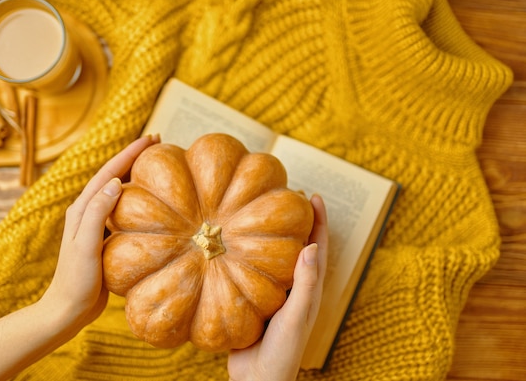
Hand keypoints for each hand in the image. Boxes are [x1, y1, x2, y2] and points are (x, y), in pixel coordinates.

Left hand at [40, 134, 159, 335]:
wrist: (68, 310)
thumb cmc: (76, 280)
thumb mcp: (85, 246)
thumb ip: (97, 214)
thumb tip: (115, 183)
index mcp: (82, 209)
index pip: (108, 173)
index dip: (128, 153)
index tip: (151, 138)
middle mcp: (88, 212)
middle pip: (113, 176)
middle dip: (133, 157)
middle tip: (158, 142)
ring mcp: (97, 225)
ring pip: (120, 192)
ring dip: (137, 175)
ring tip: (158, 166)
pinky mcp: (106, 238)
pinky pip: (126, 211)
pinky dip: (140, 200)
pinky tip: (154, 204)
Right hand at [227, 194, 328, 380]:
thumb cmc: (283, 353)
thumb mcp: (296, 317)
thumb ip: (305, 284)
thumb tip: (312, 246)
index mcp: (309, 290)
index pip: (318, 248)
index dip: (318, 222)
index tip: (314, 196)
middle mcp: (293, 289)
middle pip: (297, 248)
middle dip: (295, 222)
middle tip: (286, 196)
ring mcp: (273, 296)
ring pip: (273, 259)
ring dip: (270, 237)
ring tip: (258, 214)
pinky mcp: (254, 303)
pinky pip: (252, 274)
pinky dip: (246, 257)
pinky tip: (232, 248)